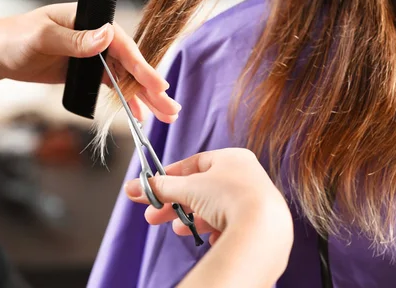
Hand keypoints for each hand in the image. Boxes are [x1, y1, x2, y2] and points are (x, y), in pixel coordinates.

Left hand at [0, 3, 179, 121]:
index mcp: (89, 20)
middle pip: (130, 63)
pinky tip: (138, 114)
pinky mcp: (86, 71)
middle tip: (170, 109)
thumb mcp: (41, 37)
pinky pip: (111, 86)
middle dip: (150, 87)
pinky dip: (125, 99)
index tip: (158, 86)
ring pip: (125, 77)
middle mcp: (95, 36)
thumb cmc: (13, 38)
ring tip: (164, 116)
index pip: (122, 44)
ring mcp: (92, 55)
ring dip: (143, 96)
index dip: (141, 66)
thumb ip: (74, 40)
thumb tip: (106, 36)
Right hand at [125, 149, 292, 276]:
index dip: (171, 176)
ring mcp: (255, 200)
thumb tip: (132, 188)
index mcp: (233, 158)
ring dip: (192, 219)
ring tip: (179, 230)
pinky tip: (208, 238)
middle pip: (202, 189)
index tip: (153, 188)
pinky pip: (231, 224)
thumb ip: (159, 188)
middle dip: (175, 204)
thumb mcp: (188, 188)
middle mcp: (247, 175)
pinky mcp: (260, 223)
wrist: (263, 228)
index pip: (195, 163)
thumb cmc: (228, 197)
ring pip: (215, 209)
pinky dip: (215, 231)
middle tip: (153, 216)